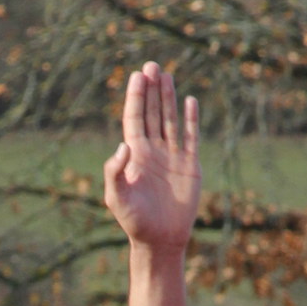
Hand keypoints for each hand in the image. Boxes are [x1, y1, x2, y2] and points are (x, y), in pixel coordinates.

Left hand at [104, 62, 200, 259]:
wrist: (160, 240)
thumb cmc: (134, 221)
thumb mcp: (116, 197)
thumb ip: (115, 172)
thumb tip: (123, 144)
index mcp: (134, 155)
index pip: (134, 118)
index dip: (135, 97)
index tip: (137, 76)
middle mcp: (153, 151)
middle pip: (151, 112)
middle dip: (151, 89)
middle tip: (151, 65)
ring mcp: (172, 157)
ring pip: (170, 120)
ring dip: (168, 98)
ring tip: (166, 75)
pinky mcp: (190, 166)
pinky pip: (191, 137)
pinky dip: (190, 120)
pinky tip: (190, 101)